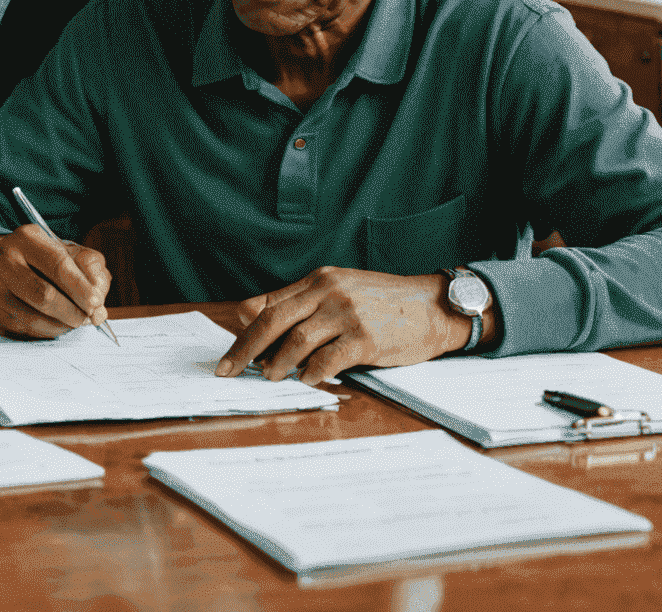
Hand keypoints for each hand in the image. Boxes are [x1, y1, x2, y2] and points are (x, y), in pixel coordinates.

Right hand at [0, 226, 111, 339]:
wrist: (3, 267)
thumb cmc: (43, 260)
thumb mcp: (69, 252)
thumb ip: (90, 269)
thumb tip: (98, 303)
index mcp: (27, 238)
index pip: (57, 264)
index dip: (80, 287)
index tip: (97, 303)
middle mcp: (3, 260)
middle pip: (44, 295)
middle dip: (73, 311)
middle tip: (90, 318)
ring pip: (34, 319)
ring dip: (62, 326)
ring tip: (75, 321)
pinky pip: (25, 332)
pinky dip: (47, 333)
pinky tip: (56, 325)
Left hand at [214, 267, 477, 385]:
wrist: (433, 306)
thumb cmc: (384, 303)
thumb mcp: (341, 292)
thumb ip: (301, 305)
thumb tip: (250, 317)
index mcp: (319, 280)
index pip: (270, 304)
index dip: (245, 331)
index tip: (230, 354)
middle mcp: (328, 291)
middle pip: (274, 320)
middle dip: (246, 348)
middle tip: (228, 370)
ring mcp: (347, 313)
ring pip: (297, 340)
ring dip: (277, 363)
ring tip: (269, 377)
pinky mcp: (365, 338)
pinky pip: (328, 359)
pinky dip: (312, 372)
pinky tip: (307, 380)